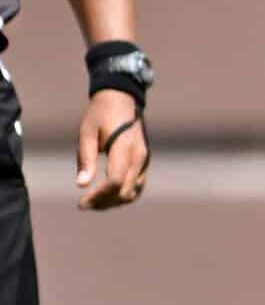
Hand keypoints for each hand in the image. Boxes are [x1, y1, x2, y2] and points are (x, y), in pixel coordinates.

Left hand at [75, 91, 146, 210]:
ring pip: (134, 193)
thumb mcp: (87, 133)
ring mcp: (145, 161)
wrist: (121, 99)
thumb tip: (81, 185)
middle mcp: (139, 157)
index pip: (115, 181)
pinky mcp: (144, 162)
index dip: (98, 195)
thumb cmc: (100, 114)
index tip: (81, 202)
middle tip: (84, 205)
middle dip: (104, 202)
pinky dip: (122, 195)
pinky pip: (137, 186)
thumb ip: (85, 159)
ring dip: (114, 201)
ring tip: (94, 202)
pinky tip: (106, 194)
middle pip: (125, 191)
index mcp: (125, 148)